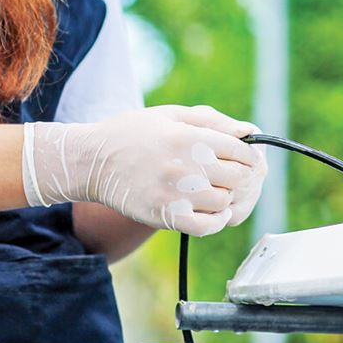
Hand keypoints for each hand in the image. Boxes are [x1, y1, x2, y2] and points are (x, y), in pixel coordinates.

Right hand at [22, 105, 267, 236]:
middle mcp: (185, 165)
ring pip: (224, 202)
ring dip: (225, 197)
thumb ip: (212, 121)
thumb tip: (249, 131)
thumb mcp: (171, 115)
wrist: (91, 161)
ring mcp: (175, 193)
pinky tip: (211, 211)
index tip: (245, 158)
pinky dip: (216, 221)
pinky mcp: (164, 216)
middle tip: (231, 176)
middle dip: (241, 176)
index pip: (243, 151)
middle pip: (238, 177)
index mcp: (190, 137)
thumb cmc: (133, 133)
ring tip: (214, 190)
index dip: (250, 155)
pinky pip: (206, 227)